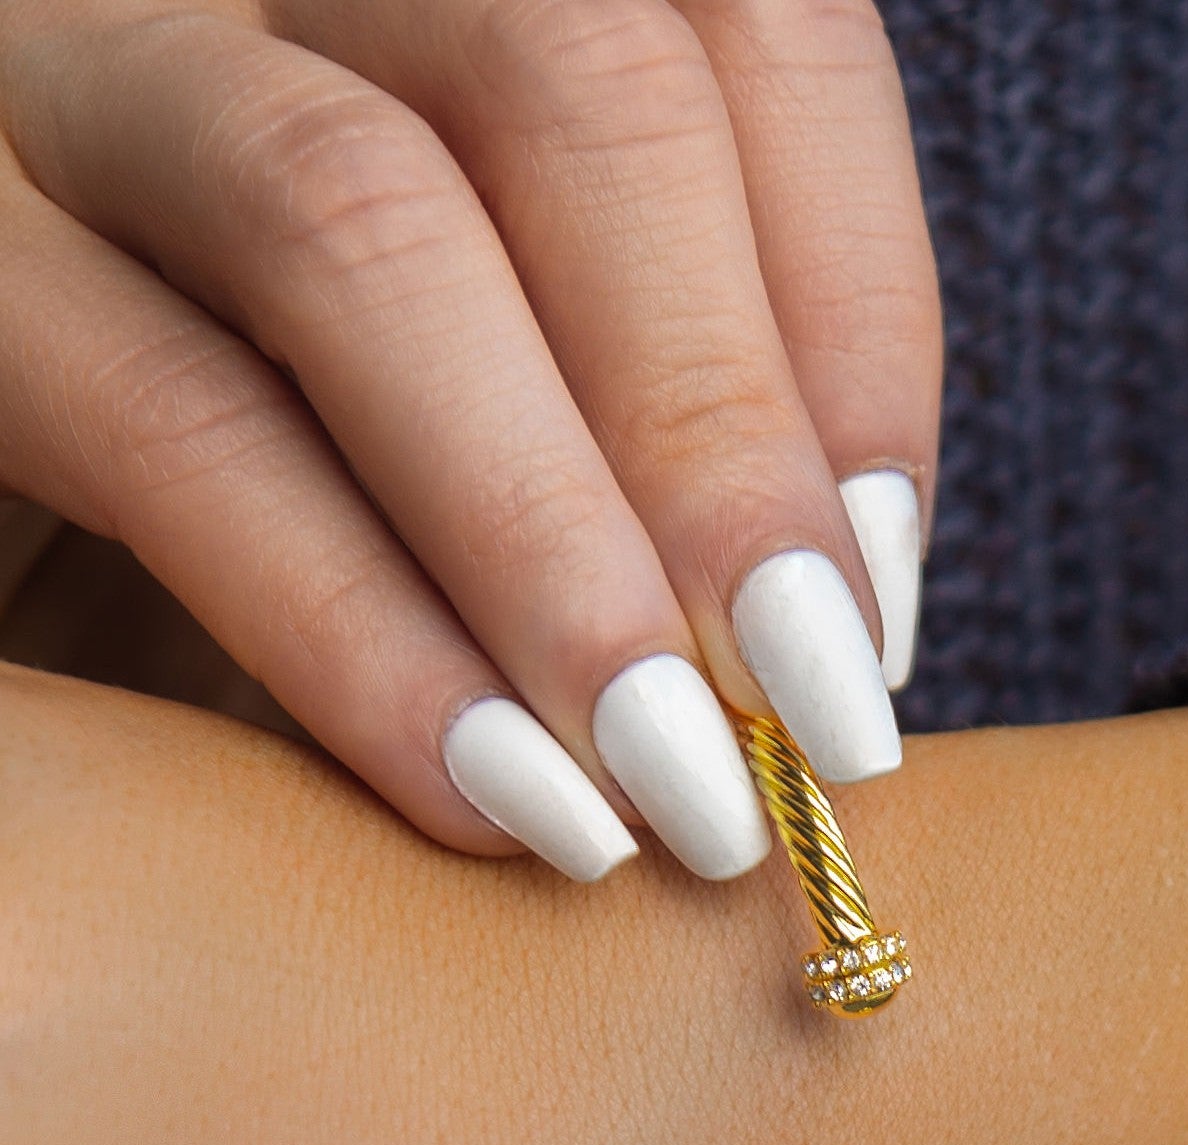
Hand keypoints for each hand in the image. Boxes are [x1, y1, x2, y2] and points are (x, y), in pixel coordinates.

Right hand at [0, 0, 938, 879]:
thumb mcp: (495, 449)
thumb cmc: (300, 508)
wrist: (41, 599)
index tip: (879, 599)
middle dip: (723, 435)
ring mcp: (72, 82)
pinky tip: (500, 800)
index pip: (745, 30)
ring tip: (679, 783)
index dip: (855, 320)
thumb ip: (643, 454)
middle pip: (574, 82)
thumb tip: (842, 621)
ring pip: (361, 222)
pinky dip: (363, 638)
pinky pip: (171, 428)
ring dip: (558, 542)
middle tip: (813, 717)